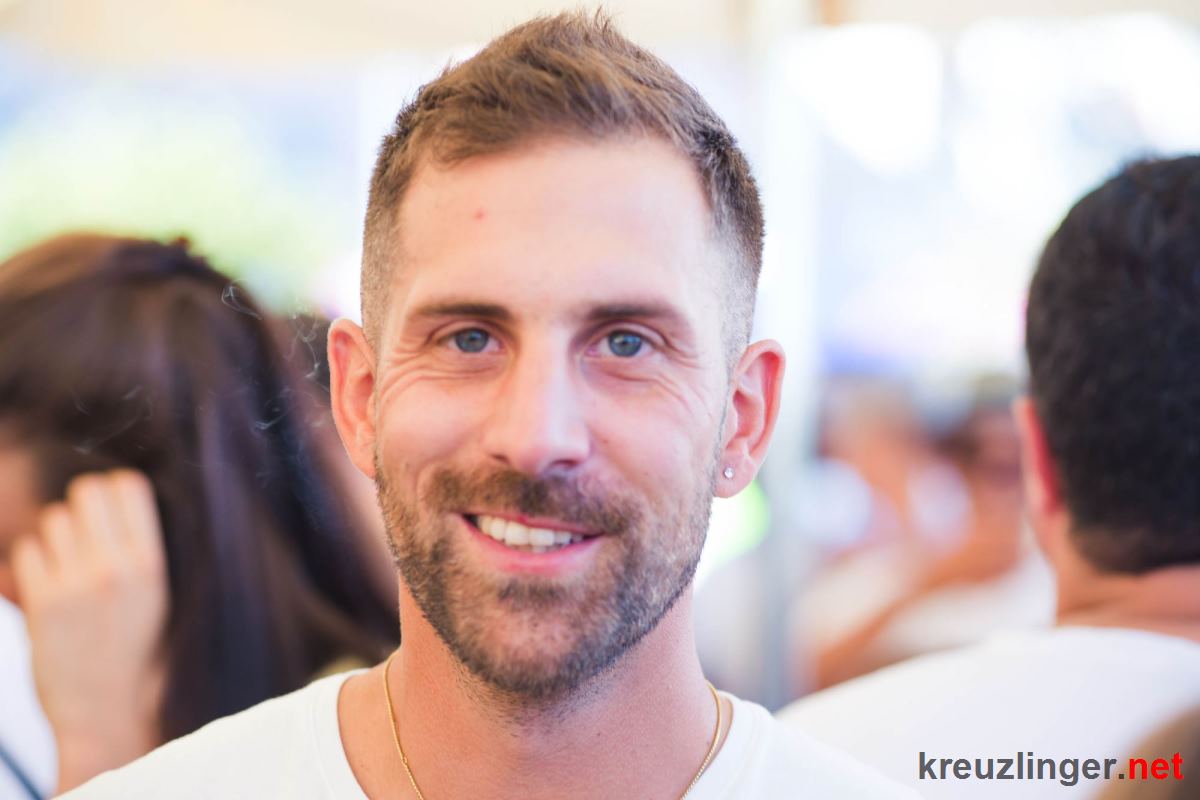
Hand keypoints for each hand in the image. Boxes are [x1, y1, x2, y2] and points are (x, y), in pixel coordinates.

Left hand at [12, 470, 168, 791]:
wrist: (108, 714)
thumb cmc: (135, 656)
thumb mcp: (156, 599)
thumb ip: (138, 553)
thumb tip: (111, 500)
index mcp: (152, 564)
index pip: (128, 487)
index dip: (114, 489)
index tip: (110, 507)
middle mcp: (116, 568)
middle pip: (86, 493)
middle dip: (81, 507)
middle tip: (83, 533)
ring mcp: (77, 584)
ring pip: (53, 520)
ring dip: (54, 535)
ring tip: (65, 564)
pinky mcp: (42, 604)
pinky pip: (26, 552)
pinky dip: (31, 562)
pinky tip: (46, 584)